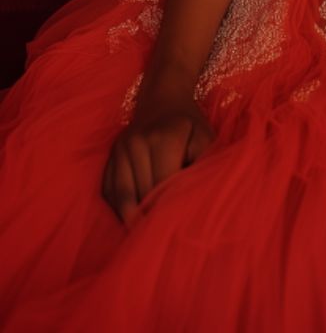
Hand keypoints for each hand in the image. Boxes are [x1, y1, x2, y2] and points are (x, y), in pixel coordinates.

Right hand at [102, 85, 214, 224]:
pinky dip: (119, 208)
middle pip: (141, 193)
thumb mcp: (206, 137)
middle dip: (151, 216)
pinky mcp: (109, 158)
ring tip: (142, 237)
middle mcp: (136, 143)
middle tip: (160, 238)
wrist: (162, 97)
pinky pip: (109, 191)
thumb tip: (196, 197)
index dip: (170, 206)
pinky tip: (130, 218)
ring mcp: (118, 151)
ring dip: (132, 217)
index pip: (163, 184)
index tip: (178, 224)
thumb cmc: (190, 123)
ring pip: (122, 197)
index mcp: (164, 137)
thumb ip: (202, 164)